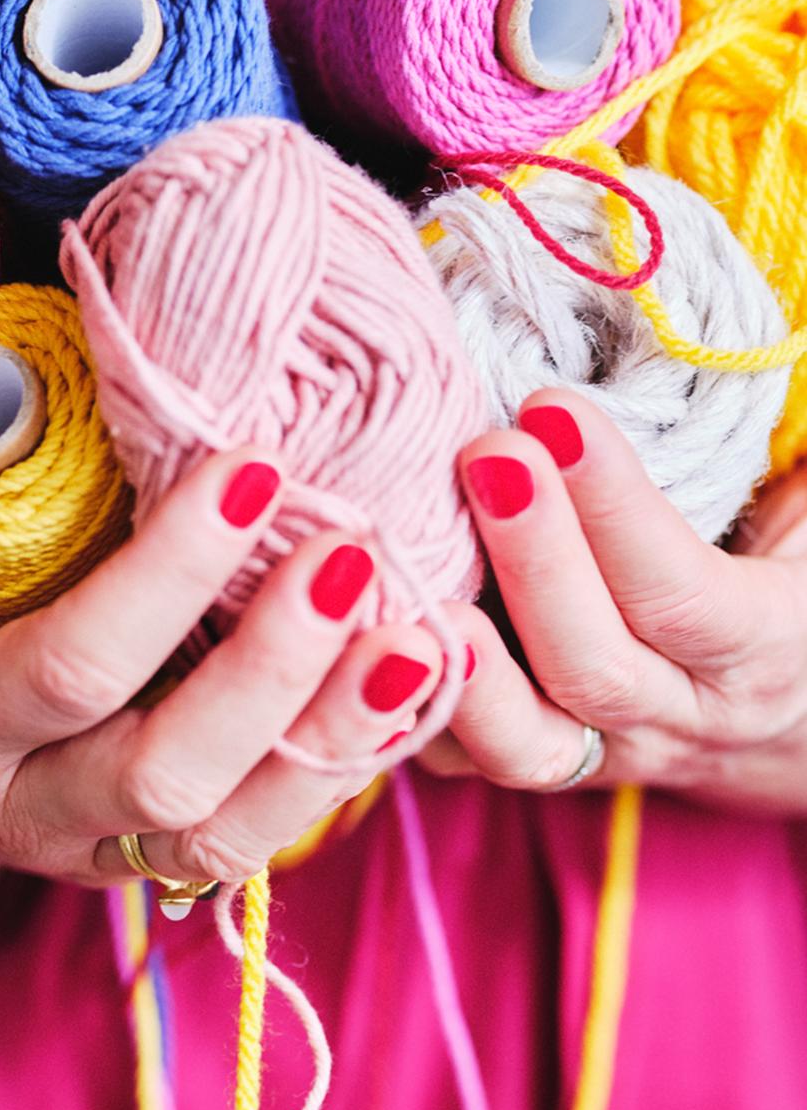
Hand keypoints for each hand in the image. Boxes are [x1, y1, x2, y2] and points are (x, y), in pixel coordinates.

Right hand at [0, 358, 444, 887]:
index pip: (67, 668)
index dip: (167, 578)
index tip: (253, 467)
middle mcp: (22, 809)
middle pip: (170, 775)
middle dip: (276, 674)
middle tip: (359, 552)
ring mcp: (89, 842)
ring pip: (230, 833)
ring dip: (335, 740)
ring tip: (424, 632)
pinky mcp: (136, 842)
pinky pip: (250, 831)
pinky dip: (337, 764)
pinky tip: (409, 680)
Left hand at [410, 389, 806, 816]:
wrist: (786, 716)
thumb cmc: (782, 573)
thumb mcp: (801, 522)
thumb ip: (742, 452)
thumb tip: (690, 349)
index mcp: (762, 653)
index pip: (685, 596)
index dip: (616, 508)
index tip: (552, 407)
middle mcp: (678, 719)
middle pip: (593, 669)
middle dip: (531, 558)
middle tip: (481, 452)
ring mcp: (595, 754)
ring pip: (516, 742)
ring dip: (451, 655)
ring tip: (393, 560)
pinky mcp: (523, 760)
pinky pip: (451, 756)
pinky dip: (393, 703)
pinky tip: (348, 630)